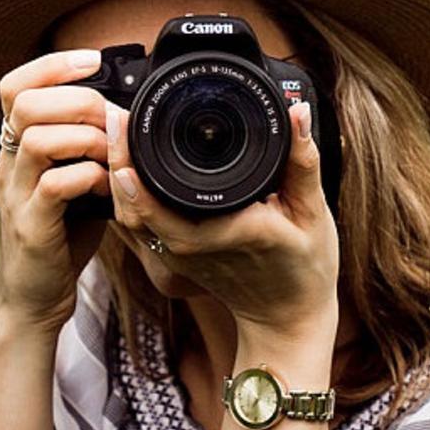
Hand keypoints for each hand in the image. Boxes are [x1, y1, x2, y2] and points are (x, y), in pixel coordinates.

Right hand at [0, 48, 111, 335]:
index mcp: (16, 147)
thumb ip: (90, 147)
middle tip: (112, 119)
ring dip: (86, 138)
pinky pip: (55, 185)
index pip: (14, 85)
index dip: (52, 64)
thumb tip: (129, 115)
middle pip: (25, 103)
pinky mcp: (31, 226)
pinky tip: (107, 189)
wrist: (36, 296)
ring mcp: (15, 195)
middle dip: (79, 100)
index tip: (93, 59)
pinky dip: (89, 178)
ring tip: (112, 155)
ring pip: (38, 138)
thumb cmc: (62, 234)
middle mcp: (8, 164)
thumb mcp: (75, 180)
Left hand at [105, 99, 339, 346]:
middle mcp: (193, 249)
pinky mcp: (173, 259)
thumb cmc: (306, 268)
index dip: (135, 172)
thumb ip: (303, 161)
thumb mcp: (313, 212)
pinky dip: (126, 195)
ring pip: (129, 218)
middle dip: (117, 159)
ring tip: (117, 131)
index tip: (126, 126)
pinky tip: (126, 164)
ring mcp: (179, 257)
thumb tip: (297, 112)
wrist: (287, 317)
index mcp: (227, 233)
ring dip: (117, 175)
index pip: (164, 206)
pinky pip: (139, 226)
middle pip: (133, 207)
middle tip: (116, 115)